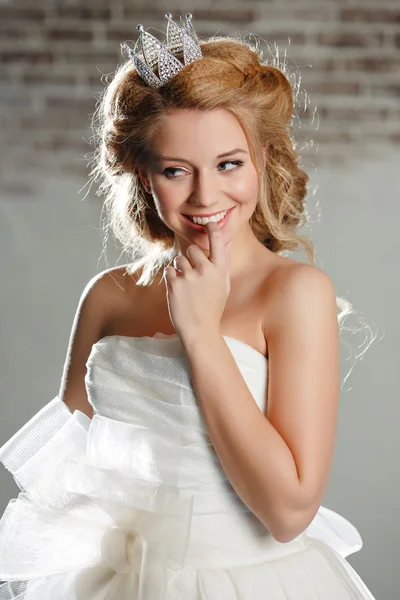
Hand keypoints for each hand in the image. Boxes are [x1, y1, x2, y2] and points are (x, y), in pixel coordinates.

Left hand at [163, 222, 230, 341]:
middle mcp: (205, 270)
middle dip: (190, 257)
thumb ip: (222, 265)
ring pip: (178, 260)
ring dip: (179, 269)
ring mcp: (189, 276)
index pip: (217, 240)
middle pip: (192, 249)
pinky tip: (179, 291)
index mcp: (220, 270)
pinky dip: (171, 278)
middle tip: (192, 273)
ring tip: (186, 286)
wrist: (200, 330)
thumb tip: (223, 245)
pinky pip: (169, 270)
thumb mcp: (224, 286)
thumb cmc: (213, 308)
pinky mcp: (174, 284)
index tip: (208, 224)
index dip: (212, 229)